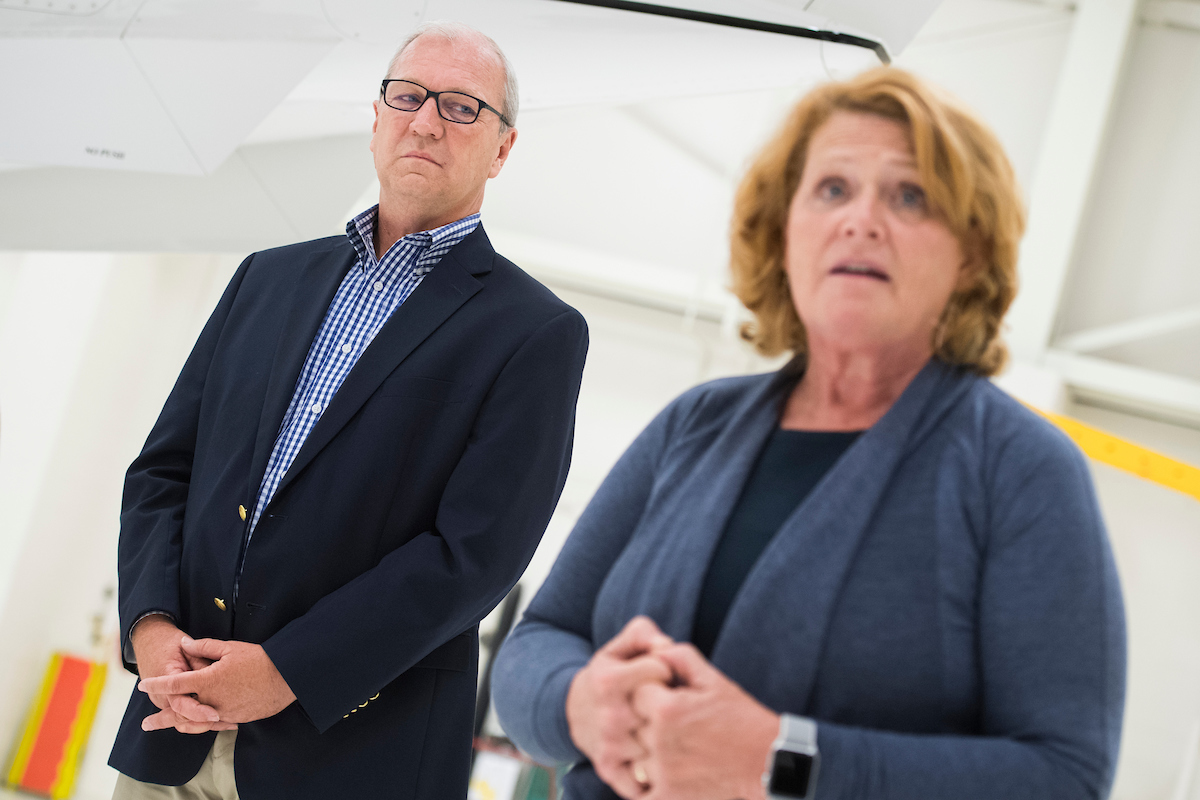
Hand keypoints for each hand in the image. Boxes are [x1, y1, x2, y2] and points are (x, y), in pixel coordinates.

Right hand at [129, 616, 227, 733]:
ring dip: (203, 724)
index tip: (215, 715)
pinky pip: (184, 717)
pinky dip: (200, 720)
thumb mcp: (186, 649)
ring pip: (183, 721)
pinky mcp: (170, 703)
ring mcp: (164, 702)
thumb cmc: (169, 644)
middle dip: (202, 723)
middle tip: (223, 722)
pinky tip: (222, 720)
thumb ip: (200, 663)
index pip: (180, 703)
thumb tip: (218, 675)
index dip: (198, 711)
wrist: (150, 642)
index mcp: (166, 679)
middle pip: (181, 717)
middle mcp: (162, 695)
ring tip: (228, 724)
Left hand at [138, 638, 295, 729]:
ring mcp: (224, 712)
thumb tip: (185, 644)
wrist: (286, 676)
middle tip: (145, 724)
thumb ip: (204, 647)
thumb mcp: (230, 648)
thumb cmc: (259, 659)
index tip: (142, 685)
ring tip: (167, 727)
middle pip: (180, 711)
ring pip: (196, 722)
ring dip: (179, 724)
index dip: (157, 684)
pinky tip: (197, 725)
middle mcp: (212, 700)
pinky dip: (203, 724)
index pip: (175, 683)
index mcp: (208, 680)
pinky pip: (214, 724)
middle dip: (161, 717)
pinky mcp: (237, 718)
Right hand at [567, 617, 674, 798]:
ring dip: (667, 735)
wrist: (573, 712)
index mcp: (608, 680)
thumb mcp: (618, 648)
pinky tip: (657, 757)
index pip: (660, 669)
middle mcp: (609, 715)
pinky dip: (655, 771)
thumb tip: (666, 645)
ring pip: (662, 740)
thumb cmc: (607, 676)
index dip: (664, 669)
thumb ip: (643, 634)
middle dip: (669, 703)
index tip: (659, 674)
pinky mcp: (610, 769)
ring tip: (660, 726)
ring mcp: (610, 745)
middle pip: (663, 708)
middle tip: (663, 702)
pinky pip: (645, 776)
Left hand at [631, 643, 778, 799]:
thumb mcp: (713, 679)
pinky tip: (663, 772)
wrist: (766, 762)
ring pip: (632, 756)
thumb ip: (679, 657)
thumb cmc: (740, 718)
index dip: (650, 694)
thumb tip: (654, 650)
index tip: (667, 699)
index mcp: (667, 709)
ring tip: (672, 748)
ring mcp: (662, 773)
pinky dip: (643, 783)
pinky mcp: (667, 797)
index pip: (635, 693)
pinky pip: (638, 790)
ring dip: (646, 752)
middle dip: (646, 722)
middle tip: (671, 725)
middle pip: (631, 725)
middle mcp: (660, 741)